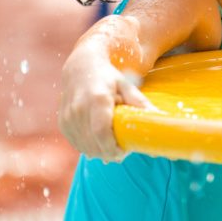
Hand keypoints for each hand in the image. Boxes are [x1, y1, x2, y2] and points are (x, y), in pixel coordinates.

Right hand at [58, 47, 155, 161]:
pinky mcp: (63, 123)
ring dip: (99, 153)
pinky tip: (99, 145)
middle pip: (93, 143)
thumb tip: (158, 117)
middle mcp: (79, 108)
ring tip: (112, 149)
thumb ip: (140, 103)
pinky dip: (88, 148)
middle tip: (122, 153)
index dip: (113, 147)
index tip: (125, 151)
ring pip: (84, 146)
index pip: (102, 132)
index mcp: (97, 99)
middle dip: (109, 153)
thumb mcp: (126, 85)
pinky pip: (76, 143)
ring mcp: (68, 116)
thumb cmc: (108, 76)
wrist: (81, 67)